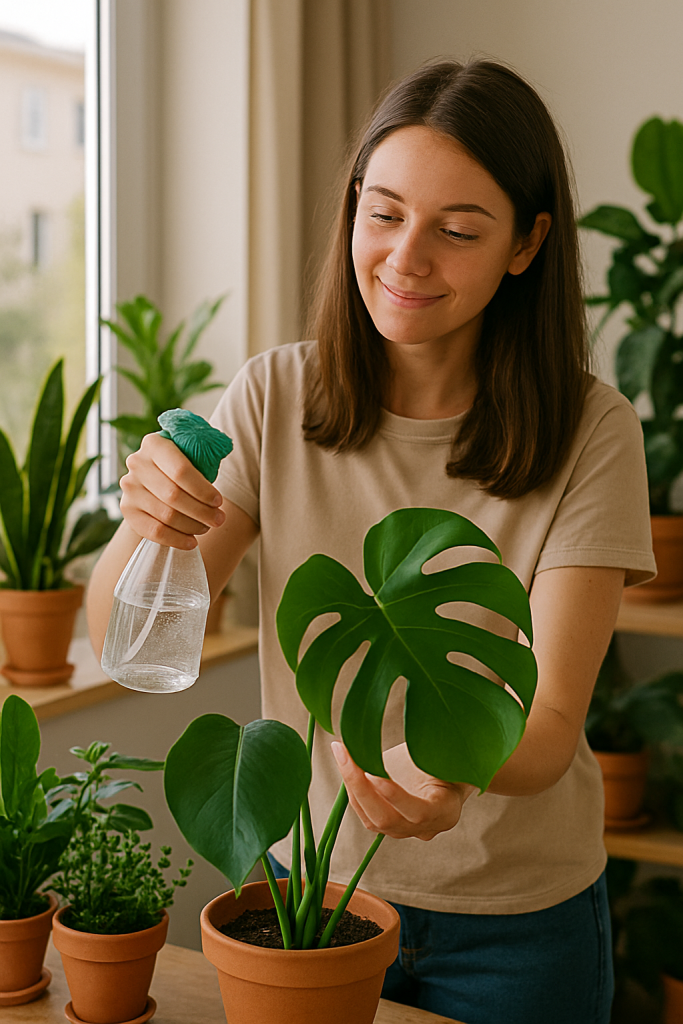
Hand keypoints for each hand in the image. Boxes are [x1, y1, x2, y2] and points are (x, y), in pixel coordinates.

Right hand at [119, 433, 225, 548]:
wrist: (155, 480)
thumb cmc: (182, 467)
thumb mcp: (192, 454)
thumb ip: (203, 453)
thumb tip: (219, 450)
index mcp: (155, 444)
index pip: (181, 471)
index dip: (203, 490)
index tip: (219, 502)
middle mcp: (137, 463)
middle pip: (173, 495)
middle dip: (202, 511)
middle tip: (219, 520)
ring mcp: (129, 487)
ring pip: (166, 515)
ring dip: (192, 526)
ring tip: (206, 528)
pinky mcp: (127, 509)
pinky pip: (154, 531)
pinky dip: (176, 539)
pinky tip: (192, 542)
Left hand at [331, 741, 474, 841]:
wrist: (448, 775)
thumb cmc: (448, 758)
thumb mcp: (444, 752)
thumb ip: (430, 749)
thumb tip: (415, 719)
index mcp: (445, 812)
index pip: (419, 812)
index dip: (395, 796)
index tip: (372, 773)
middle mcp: (424, 829)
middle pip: (387, 819)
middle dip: (361, 787)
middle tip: (345, 755)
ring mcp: (404, 831)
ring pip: (371, 819)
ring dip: (352, 785)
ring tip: (342, 754)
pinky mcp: (387, 827)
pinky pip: (365, 813)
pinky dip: (353, 789)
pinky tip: (345, 763)